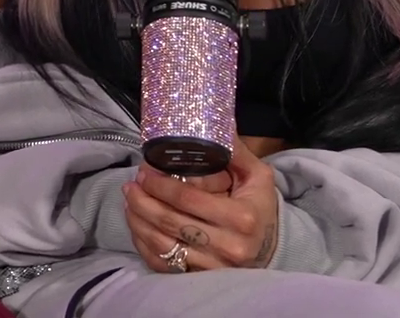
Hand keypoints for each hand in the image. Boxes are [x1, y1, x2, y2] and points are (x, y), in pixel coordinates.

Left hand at [123, 142, 280, 272]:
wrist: (270, 249)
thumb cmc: (258, 207)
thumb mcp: (256, 176)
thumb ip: (235, 151)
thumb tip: (217, 120)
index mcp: (241, 217)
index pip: (188, 198)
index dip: (160, 184)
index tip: (144, 171)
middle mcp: (228, 246)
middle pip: (169, 222)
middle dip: (142, 200)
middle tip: (131, 185)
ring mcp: (213, 267)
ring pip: (161, 244)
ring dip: (137, 220)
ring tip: (129, 202)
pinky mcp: (200, 279)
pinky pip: (162, 264)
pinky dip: (143, 244)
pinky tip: (137, 226)